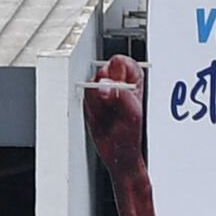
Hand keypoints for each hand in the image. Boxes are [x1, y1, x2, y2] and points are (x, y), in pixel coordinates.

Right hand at [84, 56, 145, 181]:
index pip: (121, 61)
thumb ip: (120, 95)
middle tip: (111, 104)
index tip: (116, 85)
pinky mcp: (90, 101)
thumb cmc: (130, 135)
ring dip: (96, 100)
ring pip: (90, 83)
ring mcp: (102, 91)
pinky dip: (89, 108)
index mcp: (133, 79)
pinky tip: (99, 117)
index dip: (116, 72)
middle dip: (104, 87)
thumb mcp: (131, 114)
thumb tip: (105, 84)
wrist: (117, 154)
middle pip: (102, 70)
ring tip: (107, 114)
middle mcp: (117, 83)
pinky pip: (83, 97)